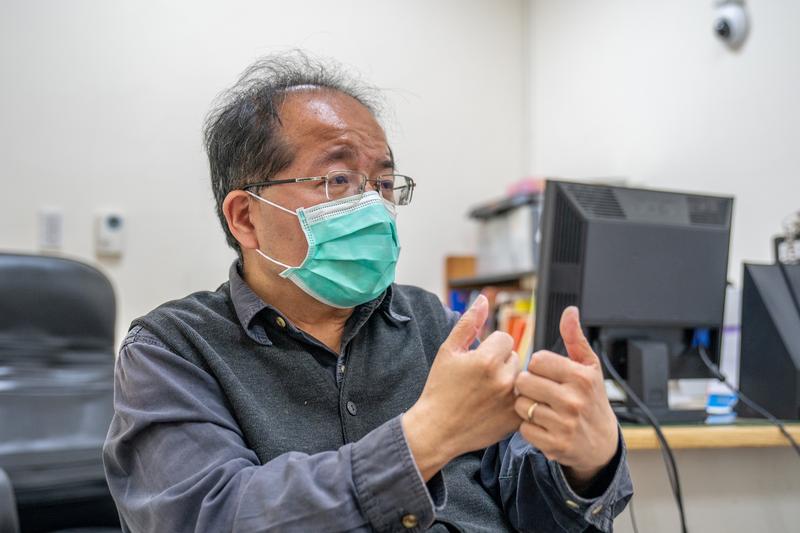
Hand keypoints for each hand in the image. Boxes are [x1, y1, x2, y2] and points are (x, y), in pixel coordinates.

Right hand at [403, 295, 520, 480]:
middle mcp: (503, 379)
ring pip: (520, 377)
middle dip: (500, 362)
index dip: (489, 347)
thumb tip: (483, 299)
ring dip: (508, 380)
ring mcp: (511, 401)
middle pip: (514, 356)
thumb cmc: (439, 388)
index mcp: (486, 360)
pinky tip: (494, 405)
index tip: (476, 360)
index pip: (505, 338)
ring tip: (487, 392)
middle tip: (479, 378)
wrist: (436, 429)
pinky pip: (523, 397)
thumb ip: (468, 323)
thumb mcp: (448, 351)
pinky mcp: (515, 419)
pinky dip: (512, 399)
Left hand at [514, 306, 617, 489]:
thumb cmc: (592, 399)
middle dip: (528, 385)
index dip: (537, 366)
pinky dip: (529, 427)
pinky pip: (523, 428)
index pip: (537, 360)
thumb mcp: (589, 367)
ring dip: (526, 406)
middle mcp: (573, 400)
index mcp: (581, 377)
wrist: (602, 443)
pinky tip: (542, 425)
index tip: (547, 374)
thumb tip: (570, 311)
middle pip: (524, 381)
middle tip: (540, 391)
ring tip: (541, 407)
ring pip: (520, 405)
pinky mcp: (555, 445)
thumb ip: (575, 338)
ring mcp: (564, 424)